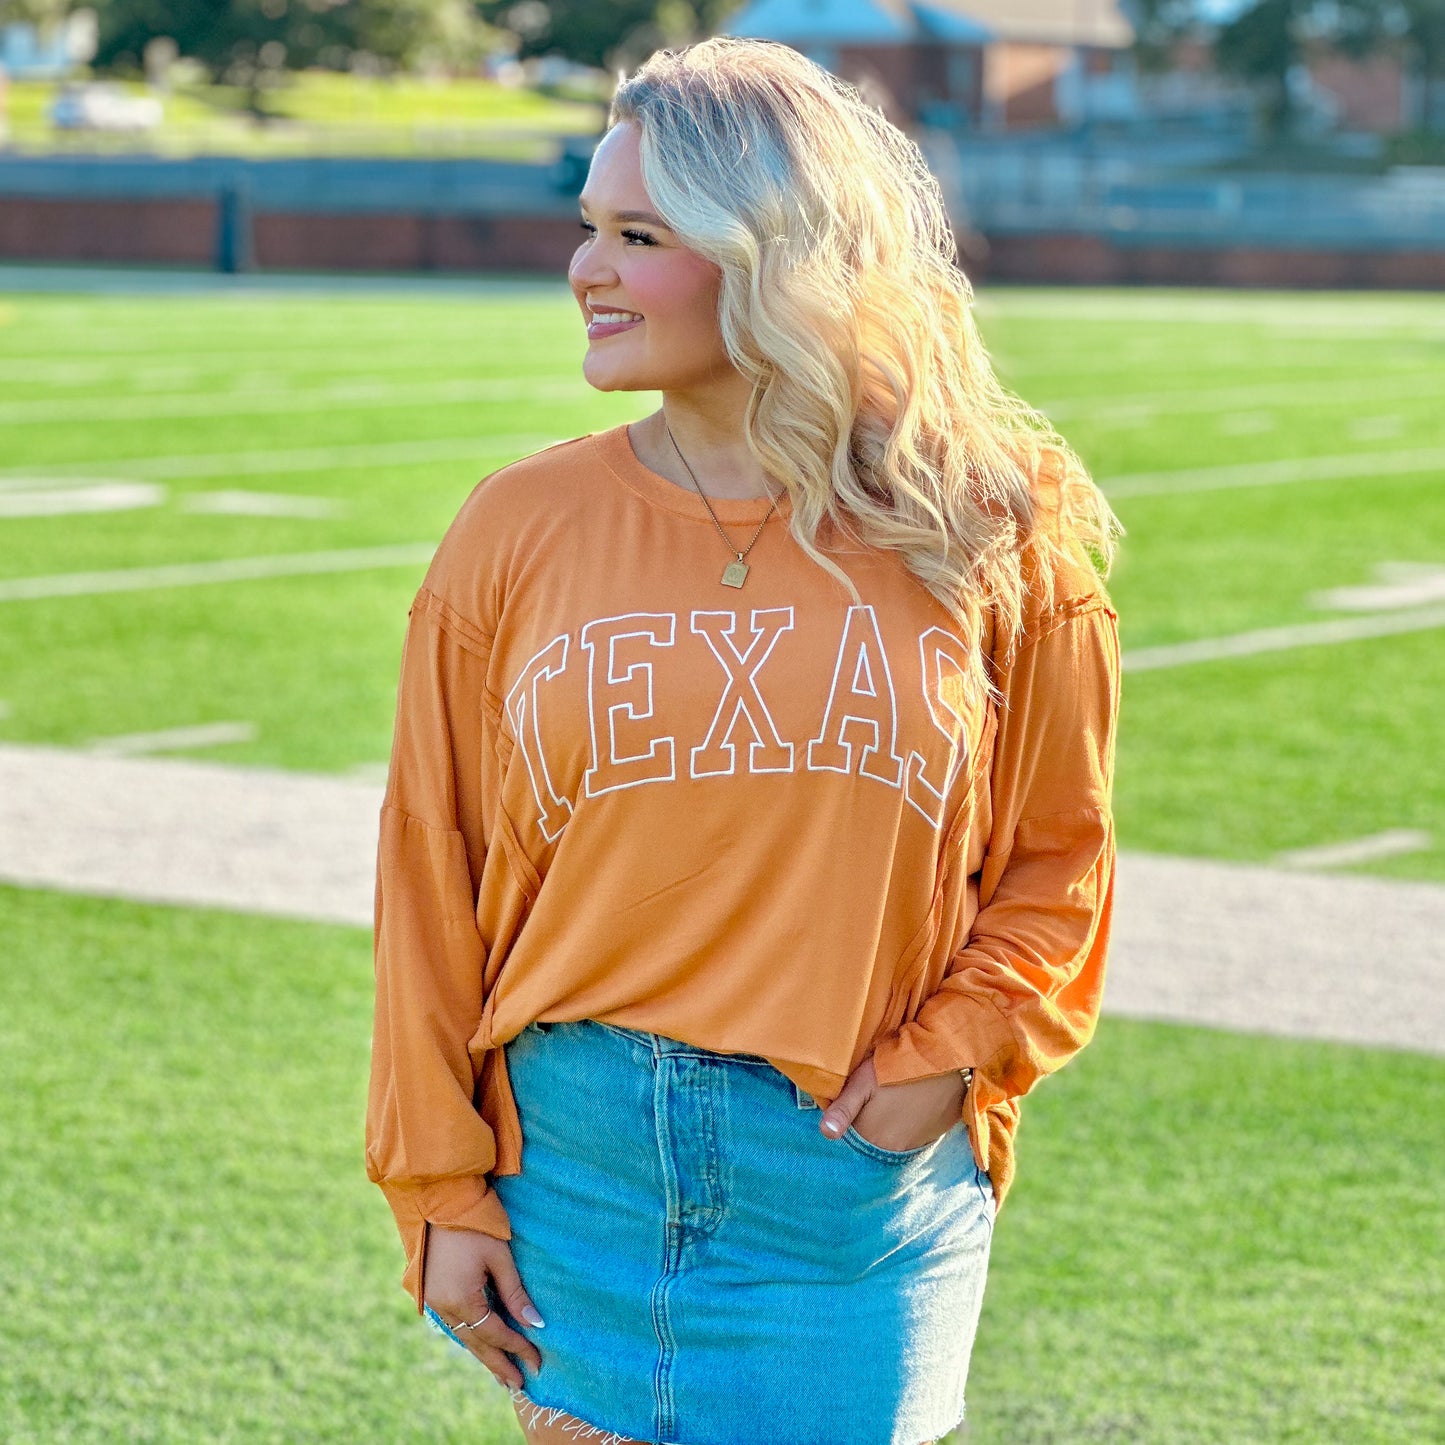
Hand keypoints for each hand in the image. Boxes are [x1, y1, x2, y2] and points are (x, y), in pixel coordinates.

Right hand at [423, 1224, 544, 1391]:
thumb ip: (515, 1293)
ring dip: (484, 1355)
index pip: (496, 1333)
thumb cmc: (474, 1225)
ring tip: (502, 1375)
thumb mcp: (500, 1257)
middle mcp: (444, 1307)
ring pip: (464, 1337)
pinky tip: (481, 1347)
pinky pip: (455, 1325)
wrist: (437, 1201)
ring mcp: (435, 1302)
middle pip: (477, 1344)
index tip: (538, 1361)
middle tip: (519, 1385)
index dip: (518, 1347)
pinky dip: (471, 1339)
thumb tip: (535, 1324)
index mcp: (462, 1299)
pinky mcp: (432, 1294)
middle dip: (499, 1365)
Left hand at [819, 1055, 966, 1153]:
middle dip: (866, 1122)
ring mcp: (914, 1145)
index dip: (848, 1118)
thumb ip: (843, 1109)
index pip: (851, 1137)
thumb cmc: (896, 1068)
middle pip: (870, 1139)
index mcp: (872, 1137)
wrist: (944, 1062)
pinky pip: (909, 1136)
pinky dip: (904, 1124)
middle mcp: (893, 1149)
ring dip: (886, 1125)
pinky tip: (905, 1104)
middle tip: (872, 1097)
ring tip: (889, 1099)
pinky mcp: (930, 1137)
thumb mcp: (862, 1082)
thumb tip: (825, 1134)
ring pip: (890, 1138)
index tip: (853, 1100)